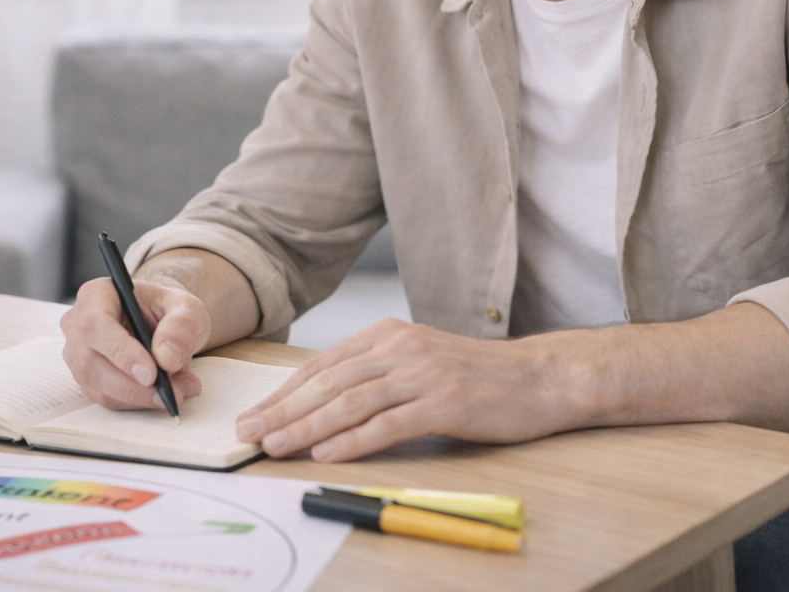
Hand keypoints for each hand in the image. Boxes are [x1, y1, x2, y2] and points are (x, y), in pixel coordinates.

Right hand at [60, 275, 209, 409]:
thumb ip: (182, 324)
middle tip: (175, 393)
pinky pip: (109, 400)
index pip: (96, 325)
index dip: (121, 352)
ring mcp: (79, 356)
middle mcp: (78, 325)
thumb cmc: (169, 311)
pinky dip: (139, 402)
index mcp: (96, 295)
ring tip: (181, 392)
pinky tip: (165, 395)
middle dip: (137, 386)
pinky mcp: (89, 380)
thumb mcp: (186, 307)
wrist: (164, 324)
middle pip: (94, 363)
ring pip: (101, 387)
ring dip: (142, 397)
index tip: (151, 374)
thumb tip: (167, 357)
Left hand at [234, 318, 571, 461]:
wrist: (540, 377)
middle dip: (282, 410)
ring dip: (306, 426)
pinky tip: (328, 452)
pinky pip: (388, 423)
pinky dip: (353, 439)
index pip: (322, 366)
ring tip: (276, 445)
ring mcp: (423, 373)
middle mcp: (400, 348)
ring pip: (350, 402)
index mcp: (388, 336)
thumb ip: (375, 376)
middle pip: (328, 383)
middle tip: (249, 432)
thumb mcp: (418, 362)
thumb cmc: (477, 376)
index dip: (283, 393)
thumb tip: (320, 406)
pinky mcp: (445, 401)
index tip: (254, 415)